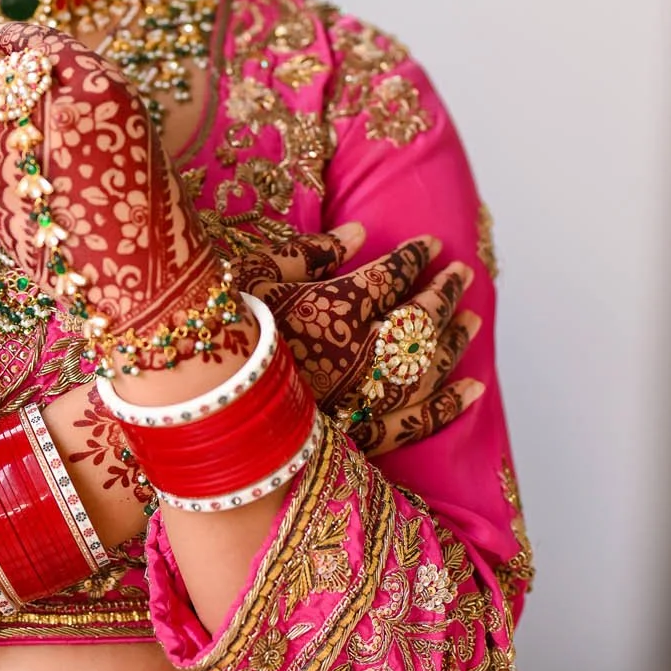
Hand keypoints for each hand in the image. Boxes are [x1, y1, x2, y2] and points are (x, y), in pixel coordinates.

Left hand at [0, 22, 229, 358]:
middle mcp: (52, 104)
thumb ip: (86, 95)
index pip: (45, 44)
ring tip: (6, 152)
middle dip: (4, 88)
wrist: (139, 279)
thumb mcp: (133, 132)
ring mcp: (11, 138)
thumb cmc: (144, 211)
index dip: (17, 37)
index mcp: (101, 87)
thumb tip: (32, 76)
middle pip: (7, 75)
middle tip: (12, 113)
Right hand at [217, 218, 482, 456]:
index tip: (430, 245)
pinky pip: (418, 423)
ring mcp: (366, 398)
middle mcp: (362, 352)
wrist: (194, 404)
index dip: (415, 257)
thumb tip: (359, 233)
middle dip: (444, 292)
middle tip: (463, 274)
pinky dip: (451, 406)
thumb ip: (311, 252)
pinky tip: (476, 389)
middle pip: (420, 318)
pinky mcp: (360, 437)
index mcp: (338, 306)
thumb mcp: (254, 273)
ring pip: (428, 366)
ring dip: (455, 341)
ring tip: (474, 320)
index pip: (392, 275)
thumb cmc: (218, 330)